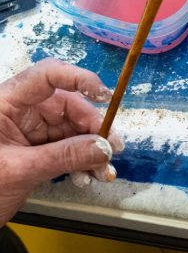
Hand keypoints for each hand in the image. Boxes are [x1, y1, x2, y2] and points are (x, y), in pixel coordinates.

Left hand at [0, 59, 122, 225]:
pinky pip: (69, 148)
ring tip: (104, 172)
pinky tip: (89, 177)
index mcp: (6, 102)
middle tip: (112, 150)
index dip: (78, 79)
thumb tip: (104, 148)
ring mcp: (30, 130)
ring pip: (73, 129)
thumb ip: (64, 156)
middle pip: (68, 106)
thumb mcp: (20, 170)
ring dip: (93, 150)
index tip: (104, 96)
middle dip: (93, 128)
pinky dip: (83, 161)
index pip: (47, 76)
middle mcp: (20, 110)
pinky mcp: (37, 150)